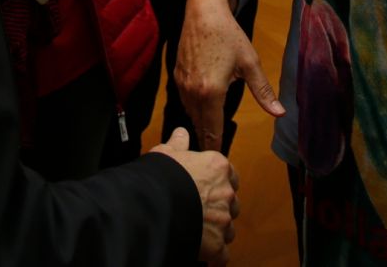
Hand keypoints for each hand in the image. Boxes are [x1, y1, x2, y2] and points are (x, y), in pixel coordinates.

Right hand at [149, 127, 238, 264]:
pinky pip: (222, 254)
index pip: (230, 176)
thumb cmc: (160, 177)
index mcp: (218, 168)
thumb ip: (177, 143)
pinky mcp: (216, 244)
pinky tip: (204, 254)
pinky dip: (215, 256)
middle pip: (231, 203)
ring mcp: (223, 220)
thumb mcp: (165, 154)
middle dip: (220, 208)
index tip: (208, 187)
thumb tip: (181, 133)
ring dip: (218, 231)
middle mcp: (225, 193)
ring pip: (229, 229)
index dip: (219, 182)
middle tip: (201, 210)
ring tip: (200, 232)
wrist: (155, 204)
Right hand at [175, 0, 284, 151]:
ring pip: (190, 115)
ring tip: (210, 139)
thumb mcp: (250, 63)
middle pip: (199, 126)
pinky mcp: (177, 77)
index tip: (221, 165)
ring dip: (200, 126)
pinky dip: (194, 111)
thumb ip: (263, 92)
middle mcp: (192, 93)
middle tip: (216, 157)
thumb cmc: (229, 35)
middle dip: (208, 140)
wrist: (202, 12)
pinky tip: (202, 113)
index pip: (212, 131)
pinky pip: (185, 102)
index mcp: (211, 93)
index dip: (217, 148)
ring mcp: (182, 85)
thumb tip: (280, 113)